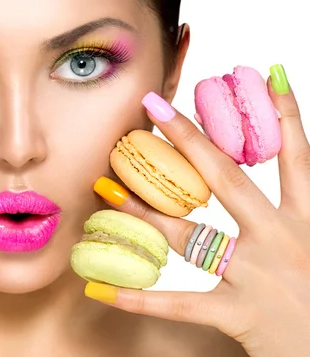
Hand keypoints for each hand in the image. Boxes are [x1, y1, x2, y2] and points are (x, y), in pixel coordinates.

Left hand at [86, 70, 309, 356]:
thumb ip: (302, 203)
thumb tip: (283, 169)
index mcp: (309, 218)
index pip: (296, 156)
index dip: (281, 115)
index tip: (259, 75)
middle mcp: (280, 238)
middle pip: (226, 180)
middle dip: (189, 140)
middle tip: (154, 108)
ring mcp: (257, 275)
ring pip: (188, 234)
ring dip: (143, 209)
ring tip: (106, 187)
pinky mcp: (239, 313)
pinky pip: (179, 304)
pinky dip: (138, 298)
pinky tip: (99, 288)